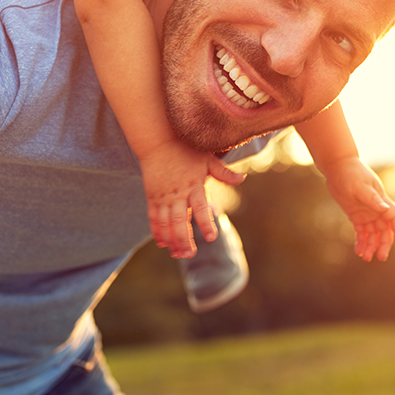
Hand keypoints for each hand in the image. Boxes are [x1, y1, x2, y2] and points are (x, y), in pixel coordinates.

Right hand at [141, 139, 245, 257]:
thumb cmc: (186, 149)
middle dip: (184, 240)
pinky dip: (157, 231)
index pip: (201, 208)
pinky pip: (153, 217)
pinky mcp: (152, 196)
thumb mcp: (207, 159)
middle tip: (191, 255)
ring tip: (178, 254)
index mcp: (194, 185)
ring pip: (165, 223)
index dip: (206, 223)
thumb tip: (243, 178)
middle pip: (179, 221)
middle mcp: (178, 193)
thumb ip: (224, 173)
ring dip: (171, 240)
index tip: (211, 238)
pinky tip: (162, 243)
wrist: (158, 139)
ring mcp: (163, 196)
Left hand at [321, 157, 394, 261]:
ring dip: (371, 246)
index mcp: (381, 201)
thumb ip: (373, 199)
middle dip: (384, 244)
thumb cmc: (351, 173)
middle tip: (380, 257)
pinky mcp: (356, 215)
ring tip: (365, 257)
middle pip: (385, 230)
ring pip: (373, 234)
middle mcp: (376, 209)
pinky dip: (361, 241)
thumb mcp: (360, 187)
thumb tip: (386, 210)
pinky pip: (361, 232)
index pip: (394, 218)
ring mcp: (367, 213)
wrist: (338, 166)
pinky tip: (358, 251)